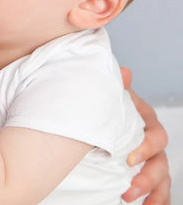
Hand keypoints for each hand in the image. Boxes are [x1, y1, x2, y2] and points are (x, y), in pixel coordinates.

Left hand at [120, 67, 170, 203]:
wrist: (103, 114)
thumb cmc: (110, 104)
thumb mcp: (113, 96)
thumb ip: (120, 87)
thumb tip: (125, 72)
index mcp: (146, 121)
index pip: (157, 136)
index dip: (146, 148)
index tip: (129, 160)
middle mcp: (152, 141)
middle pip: (161, 162)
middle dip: (147, 178)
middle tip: (129, 189)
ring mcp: (152, 157)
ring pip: (162, 178)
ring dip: (152, 193)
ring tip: (132, 201)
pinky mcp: (147, 171)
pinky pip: (160, 189)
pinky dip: (157, 200)